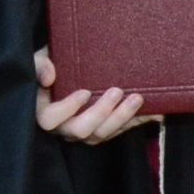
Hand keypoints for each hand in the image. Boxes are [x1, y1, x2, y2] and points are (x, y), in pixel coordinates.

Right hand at [30, 44, 148, 145]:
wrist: (64, 70)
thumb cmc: (48, 65)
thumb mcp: (37, 59)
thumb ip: (39, 64)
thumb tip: (49, 76)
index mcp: (44, 111)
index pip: (49, 119)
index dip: (67, 109)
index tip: (85, 91)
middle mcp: (63, 127)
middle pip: (80, 130)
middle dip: (101, 113)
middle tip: (116, 91)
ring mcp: (84, 131)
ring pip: (102, 134)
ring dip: (121, 117)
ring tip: (137, 98)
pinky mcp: (102, 129)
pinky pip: (120, 130)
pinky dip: (137, 122)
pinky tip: (155, 113)